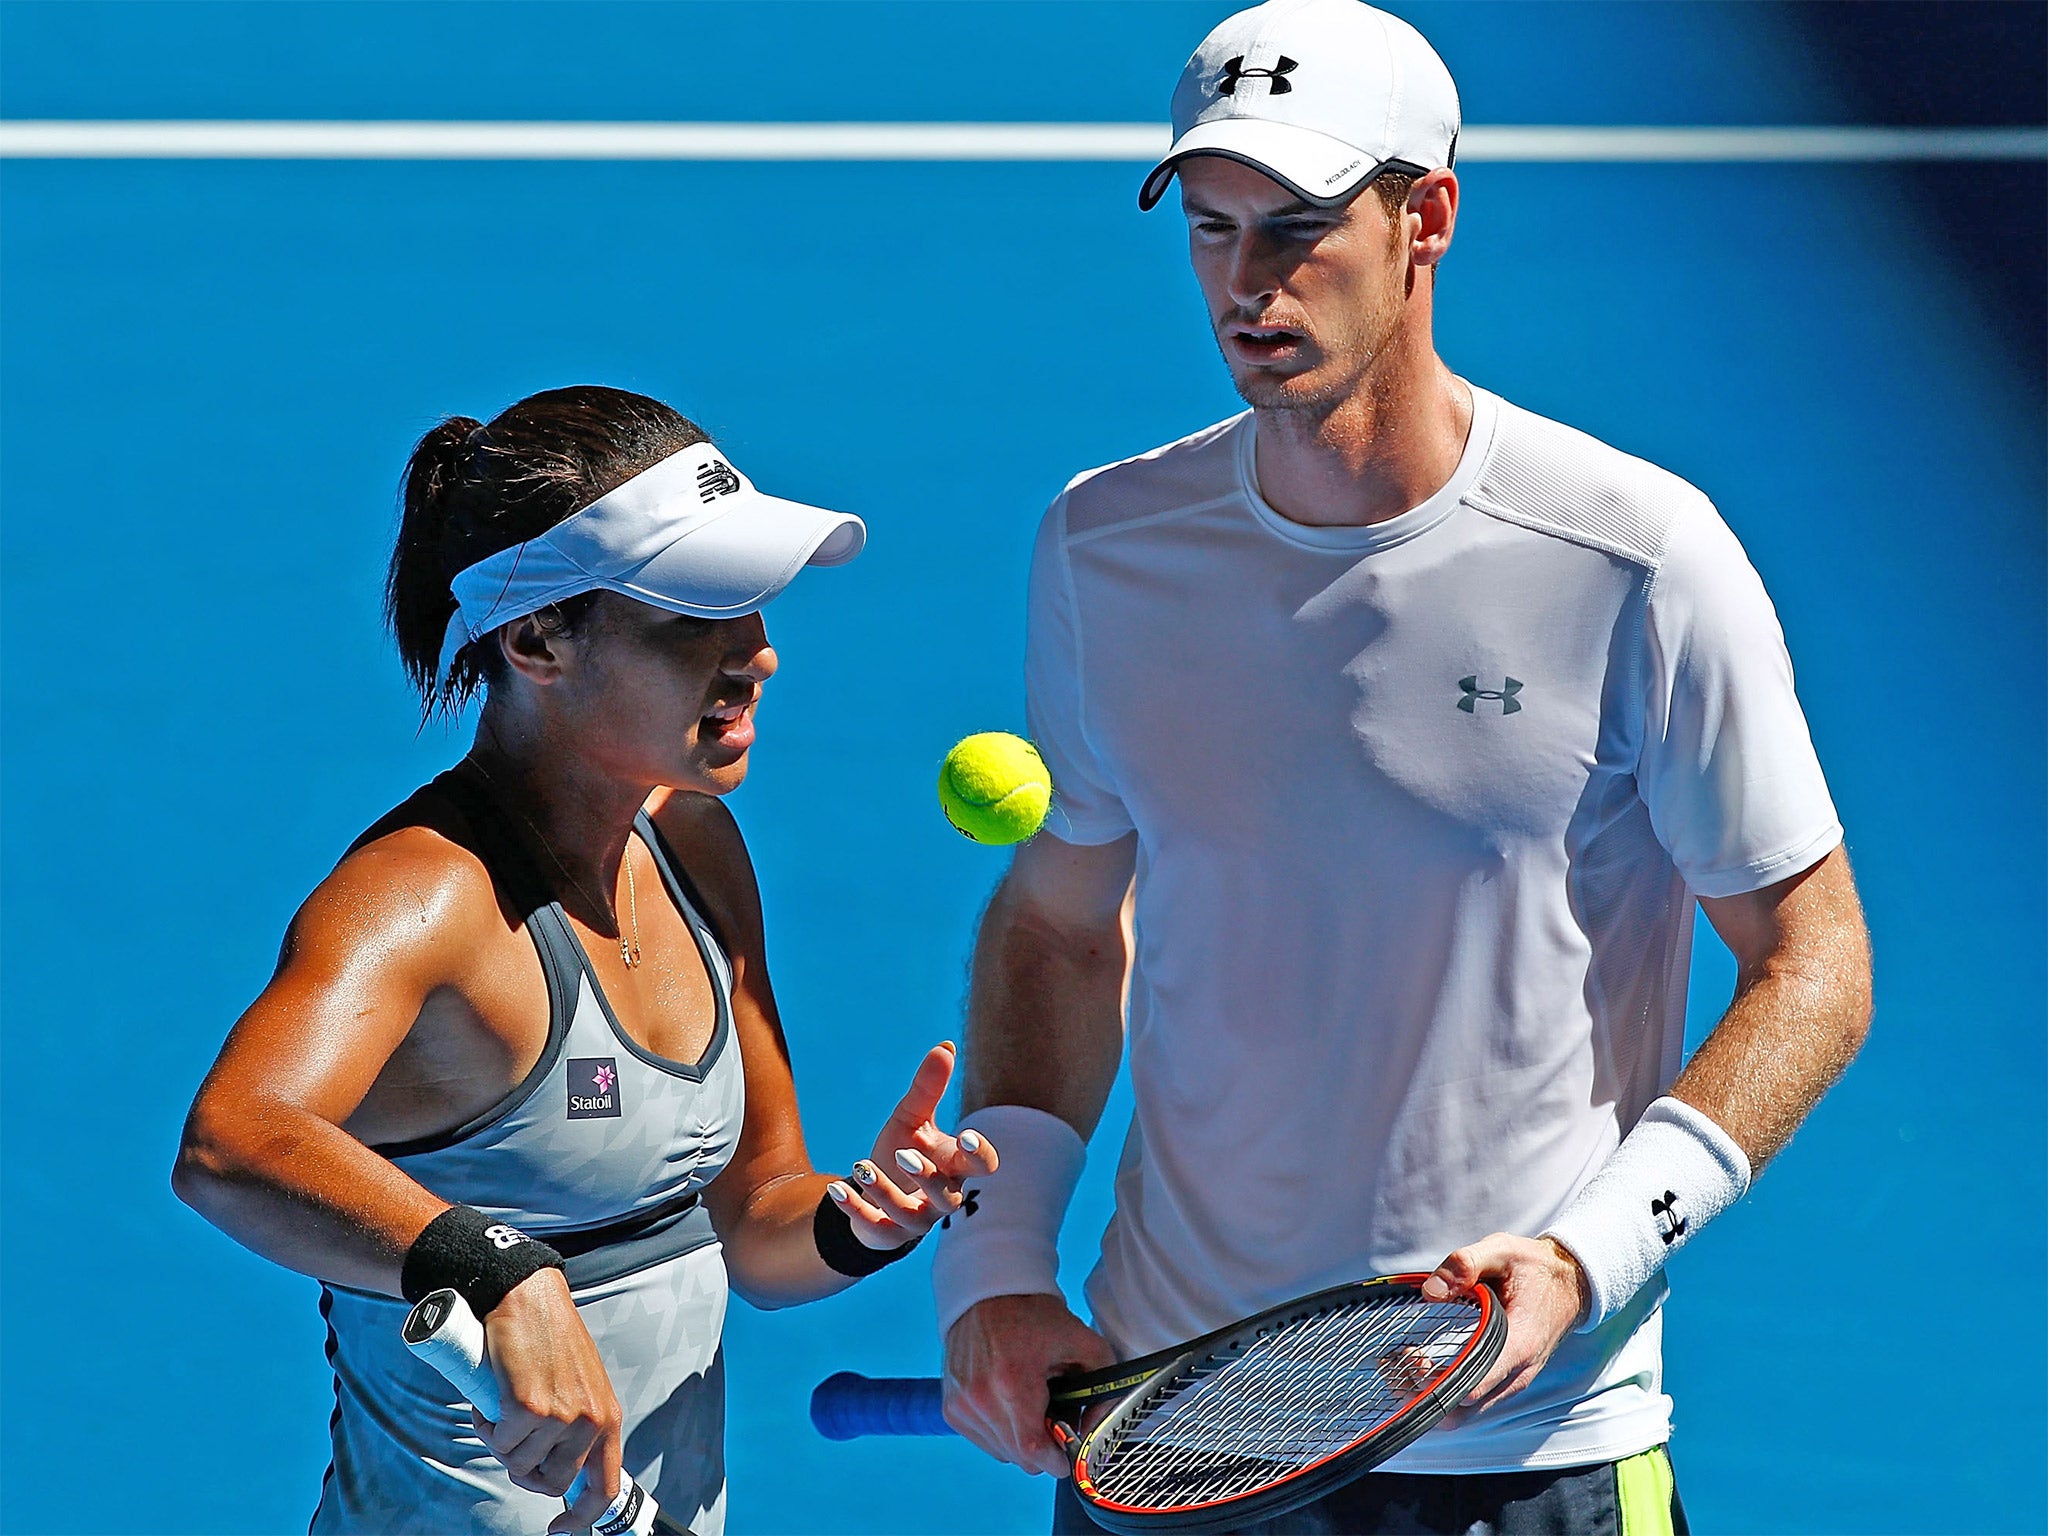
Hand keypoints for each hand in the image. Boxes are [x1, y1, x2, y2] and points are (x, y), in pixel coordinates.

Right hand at [473, 1268, 625, 1535]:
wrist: (528, 1297)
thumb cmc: (549, 1339)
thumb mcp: (580, 1384)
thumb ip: (577, 1422)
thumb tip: (559, 1465)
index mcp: (608, 1418)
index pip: (605, 1488)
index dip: (581, 1517)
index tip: (558, 1528)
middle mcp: (590, 1421)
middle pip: (552, 1482)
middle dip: (524, 1470)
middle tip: (511, 1439)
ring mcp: (560, 1416)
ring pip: (518, 1464)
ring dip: (501, 1443)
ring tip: (501, 1408)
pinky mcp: (529, 1407)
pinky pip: (500, 1442)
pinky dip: (487, 1426)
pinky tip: (489, 1400)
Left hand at [827, 1042, 999, 1248]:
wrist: (873, 1193)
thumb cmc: (903, 1152)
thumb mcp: (911, 1119)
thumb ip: (928, 1088)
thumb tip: (945, 1046)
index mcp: (953, 1166)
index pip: (982, 1166)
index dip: (979, 1155)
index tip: (967, 1137)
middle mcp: (941, 1197)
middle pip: (947, 1195)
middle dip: (928, 1176)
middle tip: (904, 1154)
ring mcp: (915, 1219)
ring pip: (910, 1214)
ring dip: (885, 1191)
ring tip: (861, 1166)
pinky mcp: (886, 1232)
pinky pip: (873, 1225)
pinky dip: (854, 1207)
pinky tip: (835, 1188)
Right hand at [943, 1292, 1116, 1476]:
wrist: (987, 1292)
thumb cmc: (1033, 1314)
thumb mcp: (1082, 1342)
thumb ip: (1102, 1388)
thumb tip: (1097, 1428)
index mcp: (1012, 1383)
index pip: (1034, 1452)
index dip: (1057, 1458)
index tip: (1068, 1448)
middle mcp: (980, 1399)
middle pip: (1020, 1457)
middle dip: (1044, 1446)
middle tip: (1054, 1416)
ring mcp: (961, 1405)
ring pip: (1002, 1453)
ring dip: (1021, 1439)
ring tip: (1030, 1404)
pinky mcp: (950, 1407)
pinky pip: (984, 1440)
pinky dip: (1002, 1430)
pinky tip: (1010, 1402)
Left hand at [1421, 1233, 1588, 1423]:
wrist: (1570, 1284)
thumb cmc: (1535, 1268)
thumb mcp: (1503, 1250)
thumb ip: (1466, 1263)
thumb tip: (1430, 1291)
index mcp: (1518, 1344)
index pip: (1474, 1386)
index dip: (1437, 1382)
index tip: (1414, 1354)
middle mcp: (1516, 1373)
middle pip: (1461, 1411)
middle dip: (1423, 1392)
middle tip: (1401, 1356)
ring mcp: (1510, 1382)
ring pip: (1463, 1414)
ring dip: (1427, 1395)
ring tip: (1402, 1359)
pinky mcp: (1503, 1381)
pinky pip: (1469, 1404)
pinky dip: (1440, 1393)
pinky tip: (1419, 1364)